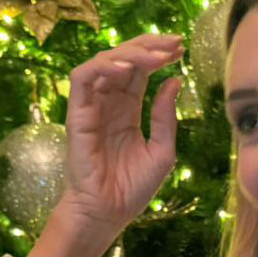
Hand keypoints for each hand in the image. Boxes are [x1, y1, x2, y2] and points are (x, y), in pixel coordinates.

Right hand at [57, 33, 182, 243]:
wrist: (107, 213)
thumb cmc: (132, 189)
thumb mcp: (162, 151)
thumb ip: (165, 117)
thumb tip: (174, 81)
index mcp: (128, 110)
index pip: (140, 71)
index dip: (158, 55)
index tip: (180, 49)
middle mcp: (109, 103)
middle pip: (124, 59)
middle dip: (148, 45)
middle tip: (174, 43)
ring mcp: (92, 106)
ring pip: (104, 61)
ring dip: (130, 53)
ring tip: (156, 55)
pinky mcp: (77, 113)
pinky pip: (83, 78)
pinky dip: (104, 67)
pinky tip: (128, 71)